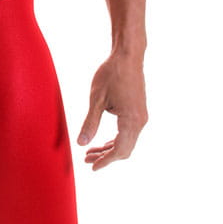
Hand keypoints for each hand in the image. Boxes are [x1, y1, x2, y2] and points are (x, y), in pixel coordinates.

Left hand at [77, 52, 147, 169]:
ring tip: (90, 152)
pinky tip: (103, 141)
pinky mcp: (139, 112)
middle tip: (86, 159)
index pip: (119, 150)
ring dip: (109, 149)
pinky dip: (116, 140)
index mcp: (131, 120)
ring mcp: (141, 117)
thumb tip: (81, 143)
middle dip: (106, 157)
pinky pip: (129, 133)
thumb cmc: (111, 74)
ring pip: (127, 142)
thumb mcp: (96, 98)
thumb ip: (90, 122)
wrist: (128, 56)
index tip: (91, 167)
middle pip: (125, 149)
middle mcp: (140, 122)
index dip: (105, 161)